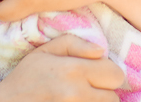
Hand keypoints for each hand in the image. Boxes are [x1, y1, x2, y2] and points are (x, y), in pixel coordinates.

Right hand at [0, 34, 123, 101]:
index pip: (116, 74)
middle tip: (87, 88)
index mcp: (73, 71)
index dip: (108, 72)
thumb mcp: (44, 51)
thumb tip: (101, 51)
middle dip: (104, 91)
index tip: (95, 73)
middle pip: (114, 97)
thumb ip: (74, 44)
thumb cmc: (25, 77)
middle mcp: (77, 94)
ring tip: (80, 97)